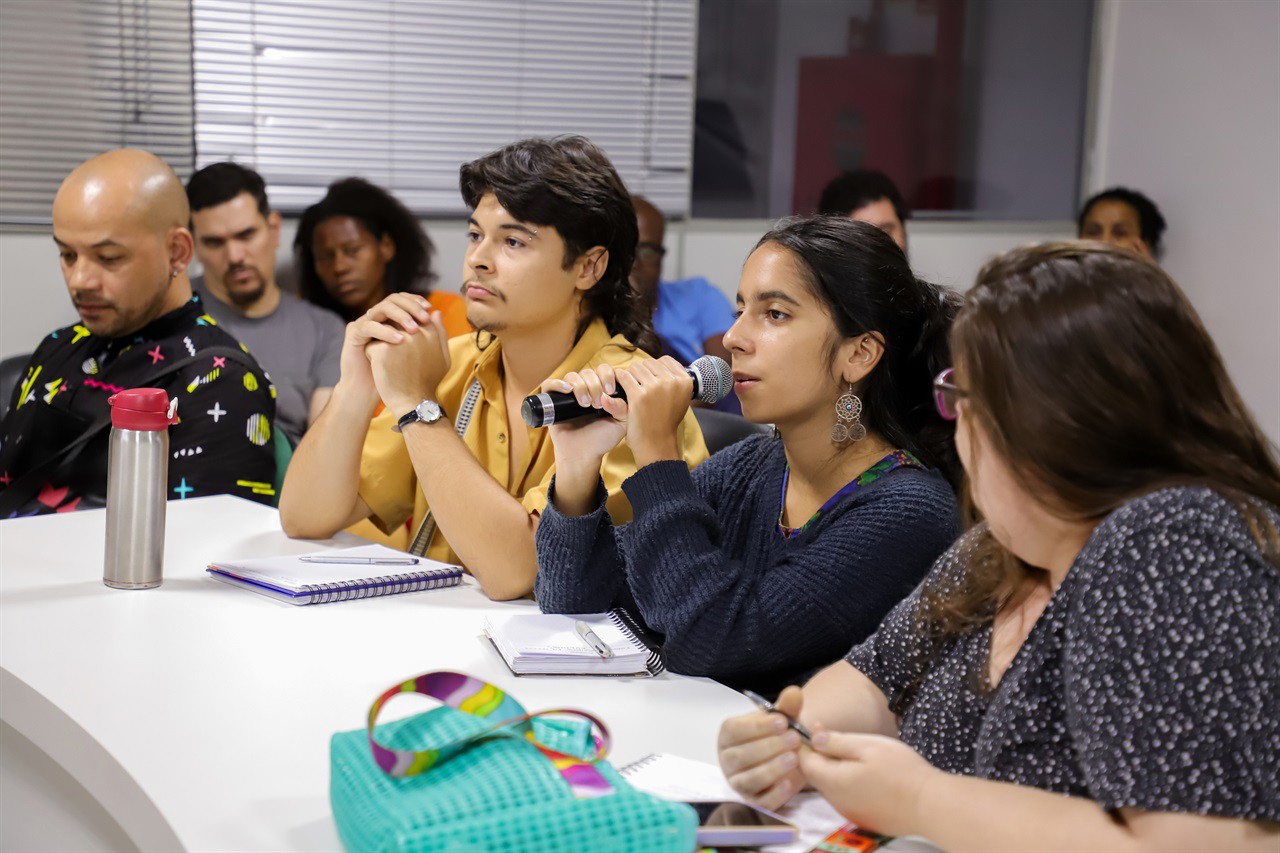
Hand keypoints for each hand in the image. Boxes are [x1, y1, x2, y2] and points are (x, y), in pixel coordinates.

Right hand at [334, 293, 434, 409]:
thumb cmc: (398, 374)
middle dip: (410, 306)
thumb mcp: (418, 352)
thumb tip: (438, 313)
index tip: (430, 308)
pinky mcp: (353, 333)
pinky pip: (369, 326)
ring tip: (414, 329)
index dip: (416, 300)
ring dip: (400, 316)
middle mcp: (377, 317)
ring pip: (381, 308)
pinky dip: (385, 331)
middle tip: (424, 318)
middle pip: (393, 299)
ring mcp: (364, 323)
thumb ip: (429, 333)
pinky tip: (399, 340)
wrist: (372, 391)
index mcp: (390, 318)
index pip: (403, 300)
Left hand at [366, 309, 450, 416]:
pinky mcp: (382, 350)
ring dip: (382, 345)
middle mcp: (415, 332)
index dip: (405, 333)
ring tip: (390, 365)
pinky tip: (382, 370)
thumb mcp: (443, 357)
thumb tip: (434, 312)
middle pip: (395, 323)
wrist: (414, 403)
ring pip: (381, 332)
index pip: (413, 318)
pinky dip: (372, 357)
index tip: (404, 349)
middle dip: (391, 337)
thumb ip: (440, 332)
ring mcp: (398, 339)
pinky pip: (370, 345)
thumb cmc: (428, 382)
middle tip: (396, 360)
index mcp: (430, 331)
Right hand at [543, 365, 627, 516]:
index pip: (604, 370)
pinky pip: (550, 384)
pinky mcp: (552, 401)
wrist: (583, 455)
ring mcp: (568, 394)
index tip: (610, 390)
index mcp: (602, 390)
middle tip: (596, 405)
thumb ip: (623, 408)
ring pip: (572, 376)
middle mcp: (585, 389)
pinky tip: (567, 390)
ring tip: (585, 405)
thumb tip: (606, 396)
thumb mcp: (621, 424)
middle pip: (588, 372)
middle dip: (594, 385)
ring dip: (580, 386)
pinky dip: (558, 383)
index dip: (607, 375)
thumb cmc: (602, 440)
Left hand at [614, 357, 691, 465]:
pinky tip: (620, 388)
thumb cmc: (666, 422)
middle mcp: (672, 382)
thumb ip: (675, 380)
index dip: (654, 368)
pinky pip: (624, 376)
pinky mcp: (638, 396)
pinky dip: (619, 380)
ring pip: (635, 367)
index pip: (665, 360)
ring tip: (630, 387)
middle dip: (641, 372)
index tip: (650, 378)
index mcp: (684, 381)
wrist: (657, 444)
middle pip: (649, 362)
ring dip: (630, 375)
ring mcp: (655, 388)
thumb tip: (663, 363)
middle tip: (638, 385)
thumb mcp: (681, 399)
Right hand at [717, 686, 806, 811]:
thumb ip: (787, 707)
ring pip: (748, 780)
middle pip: (740, 756)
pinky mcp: (752, 801)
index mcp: (728, 735)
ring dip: (771, 769)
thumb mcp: (782, 719)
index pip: (734, 730)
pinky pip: (760, 802)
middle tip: (794, 739)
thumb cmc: (777, 735)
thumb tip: (794, 692)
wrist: (787, 757)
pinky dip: (775, 795)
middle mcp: (728, 760)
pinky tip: (790, 784)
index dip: (758, 727)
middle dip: (769, 747)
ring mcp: (738, 783)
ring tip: (793, 759)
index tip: (783, 721)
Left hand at [799, 731, 937, 836]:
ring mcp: (851, 812)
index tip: (816, 726)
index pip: (805, 761)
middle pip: (818, 774)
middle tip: (835, 734)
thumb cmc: (901, 771)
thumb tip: (814, 738)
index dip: (807, 742)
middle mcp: (837, 802)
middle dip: (821, 754)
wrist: (930, 806)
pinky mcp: (866, 818)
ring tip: (857, 753)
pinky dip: (850, 782)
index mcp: (833, 782)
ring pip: (834, 786)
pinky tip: (869, 773)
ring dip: (837, 769)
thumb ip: (836, 742)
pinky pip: (848, 797)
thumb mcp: (867, 746)